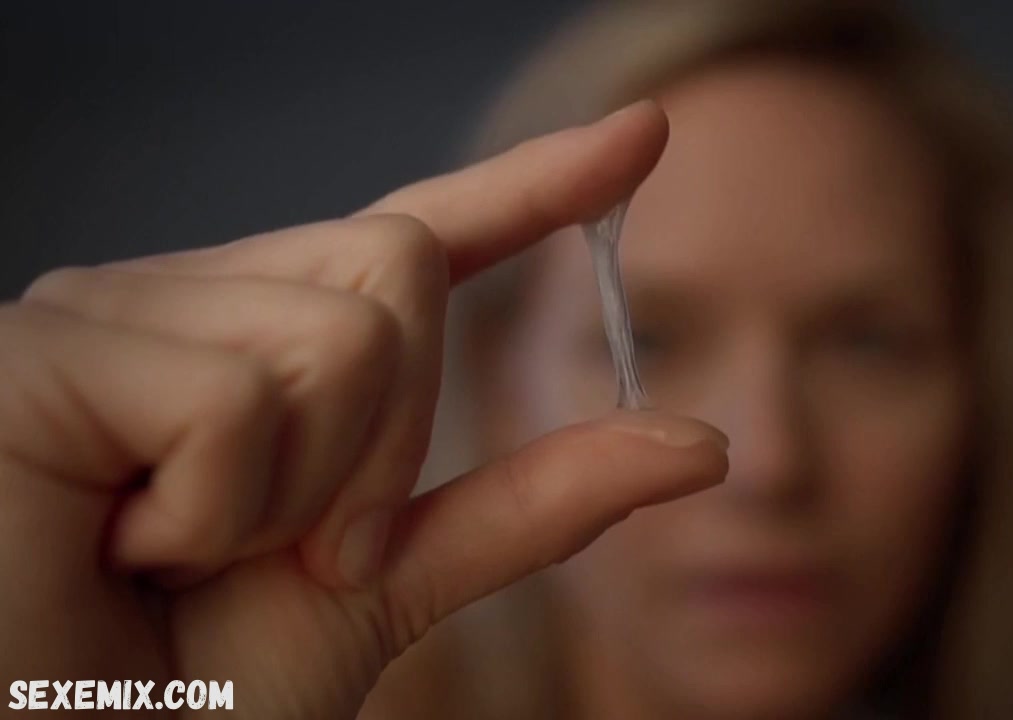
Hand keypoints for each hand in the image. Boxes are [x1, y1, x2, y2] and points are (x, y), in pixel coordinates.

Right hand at [0, 101, 728, 717]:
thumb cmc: (196, 694)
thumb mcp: (396, 583)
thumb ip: (533, 503)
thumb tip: (699, 441)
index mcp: (261, 342)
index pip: (417, 237)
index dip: (534, 186)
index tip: (642, 136)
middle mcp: (182, 299)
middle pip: (395, 270)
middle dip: (387, 449)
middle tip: (295, 552)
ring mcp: (106, 310)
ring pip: (335, 336)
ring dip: (295, 499)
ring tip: (177, 557)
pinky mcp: (43, 348)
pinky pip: (232, 399)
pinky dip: (211, 514)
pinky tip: (121, 548)